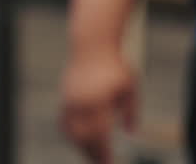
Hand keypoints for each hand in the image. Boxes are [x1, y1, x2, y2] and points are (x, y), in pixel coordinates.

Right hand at [60, 46, 137, 163]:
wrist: (91, 45)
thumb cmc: (114, 65)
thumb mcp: (130, 87)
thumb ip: (131, 111)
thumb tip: (130, 132)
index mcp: (97, 102)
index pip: (99, 135)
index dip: (103, 152)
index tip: (110, 163)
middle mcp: (80, 103)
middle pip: (82, 137)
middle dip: (91, 153)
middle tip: (102, 163)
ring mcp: (69, 100)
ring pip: (70, 131)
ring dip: (80, 146)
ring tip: (91, 155)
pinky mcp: (64, 97)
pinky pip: (64, 122)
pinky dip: (71, 134)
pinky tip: (80, 140)